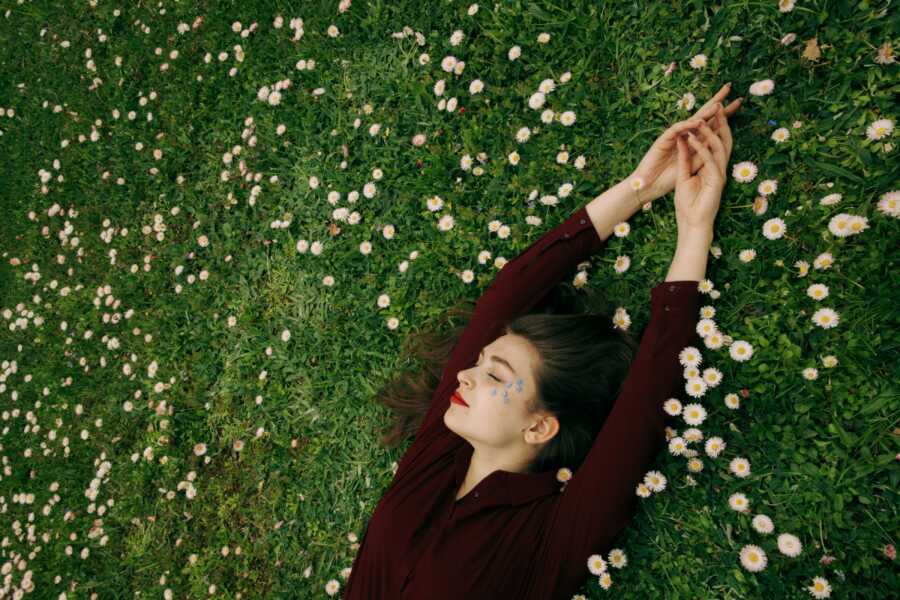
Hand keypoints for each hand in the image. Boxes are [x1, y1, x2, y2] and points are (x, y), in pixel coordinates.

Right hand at [629, 83, 741, 202]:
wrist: (650, 185)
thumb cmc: (669, 177)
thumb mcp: (693, 164)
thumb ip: (705, 152)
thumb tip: (722, 142)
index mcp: (693, 140)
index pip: (711, 123)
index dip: (724, 113)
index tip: (738, 103)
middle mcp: (685, 134)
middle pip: (703, 115)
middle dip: (716, 102)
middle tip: (729, 88)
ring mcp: (674, 136)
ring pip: (692, 120)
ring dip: (704, 112)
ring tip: (717, 104)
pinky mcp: (663, 140)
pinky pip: (677, 130)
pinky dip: (687, 125)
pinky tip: (698, 121)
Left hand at [674, 105, 731, 231]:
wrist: (692, 223)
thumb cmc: (688, 203)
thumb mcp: (683, 175)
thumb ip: (685, 158)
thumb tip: (683, 139)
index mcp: (713, 166)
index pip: (717, 141)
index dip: (716, 125)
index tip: (712, 108)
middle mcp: (720, 168)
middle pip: (724, 139)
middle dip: (721, 121)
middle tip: (717, 103)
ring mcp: (720, 174)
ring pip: (720, 147)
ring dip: (711, 131)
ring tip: (702, 118)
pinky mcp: (716, 181)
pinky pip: (710, 160)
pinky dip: (702, 148)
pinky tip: (693, 139)